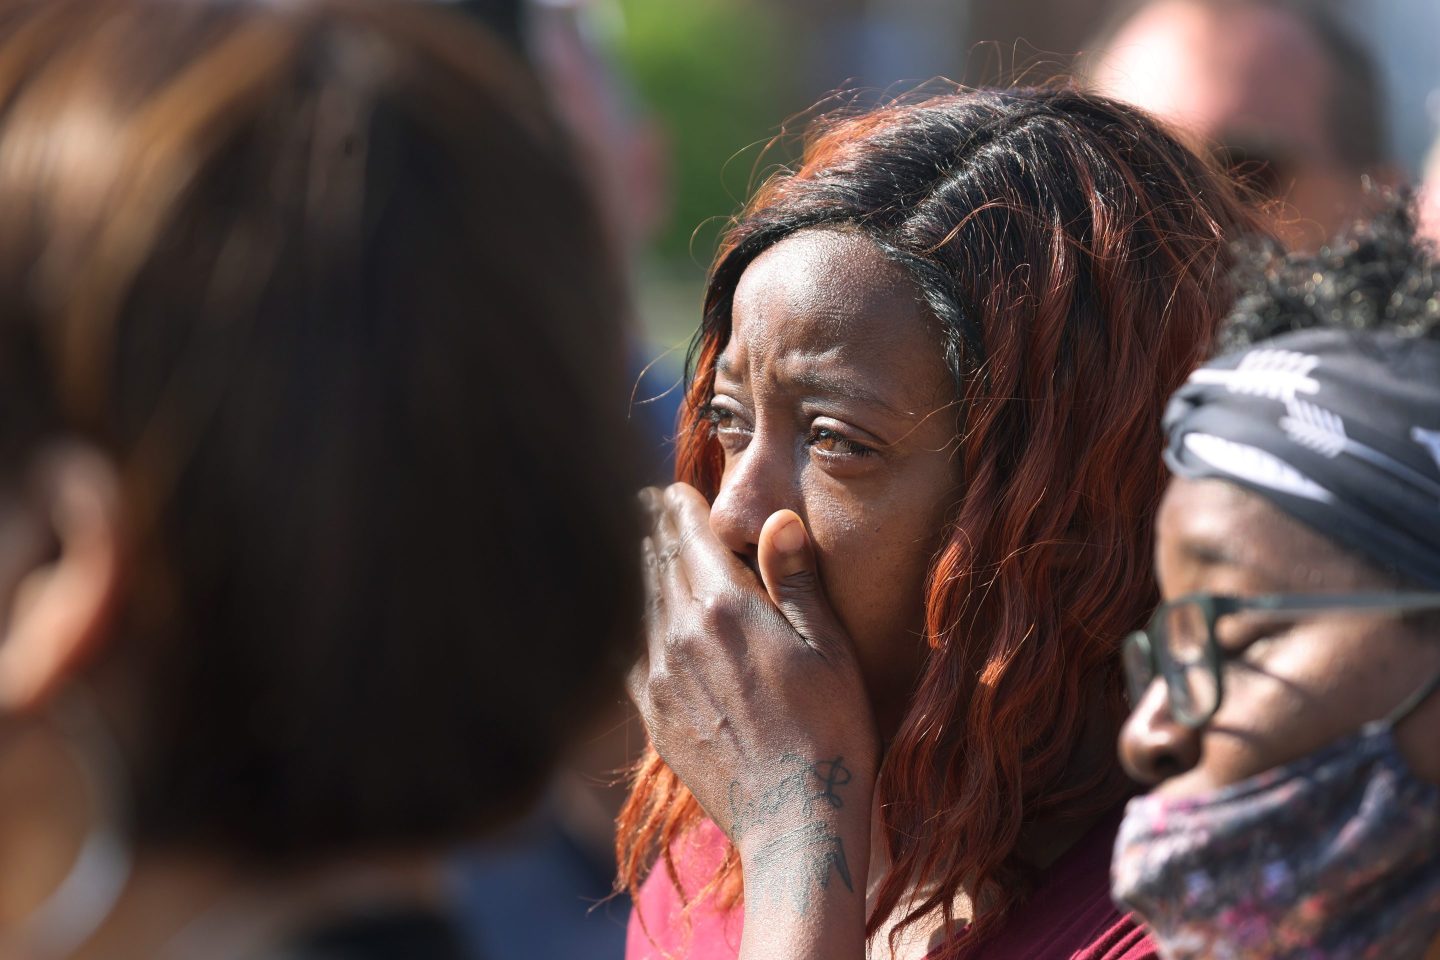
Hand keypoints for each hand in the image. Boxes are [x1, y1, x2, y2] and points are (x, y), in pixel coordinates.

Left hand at [629, 484, 877, 922]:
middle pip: (656, 563)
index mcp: (726, 607)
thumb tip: (778, 518)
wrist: (792, 822)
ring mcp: (658, 676)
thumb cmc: (829, 731)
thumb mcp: (829, 648)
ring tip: (642, 550)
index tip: (674, 490)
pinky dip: (634, 623)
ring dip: (640, 572)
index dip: (680, 507)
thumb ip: (796, 580)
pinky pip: (631, 651)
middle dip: (654, 531)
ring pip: (639, 604)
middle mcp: (680, 634)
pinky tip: (640, 620)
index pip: (690, 536)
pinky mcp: (651, 713)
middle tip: (648, 507)